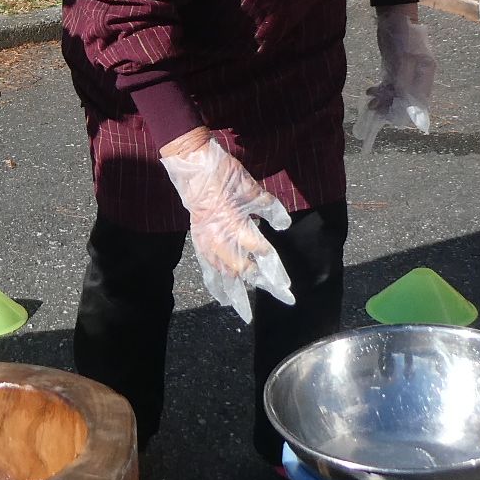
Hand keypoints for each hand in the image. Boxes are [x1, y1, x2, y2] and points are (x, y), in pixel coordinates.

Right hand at [158, 132, 295, 324]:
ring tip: (245, 311)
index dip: (275, 271)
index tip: (286, 287)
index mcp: (236, 225)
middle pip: (243, 271)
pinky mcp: (199, 241)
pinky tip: (221, 295)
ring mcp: (208, 242)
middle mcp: (221, 239)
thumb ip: (270, 209)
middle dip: (262, 285)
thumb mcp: (252, 187)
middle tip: (279, 297)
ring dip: (236, 292)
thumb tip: (283, 225)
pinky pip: (207, 269)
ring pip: (223, 274)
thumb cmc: (224, 175)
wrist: (193, 168)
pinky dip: (216, 284)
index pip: (261, 255)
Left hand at [356, 9, 436, 145]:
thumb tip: (400, 100)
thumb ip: (403, 78)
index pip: (420, 99)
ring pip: (396, 93)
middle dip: (392, 107)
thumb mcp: (403, 57)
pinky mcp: (395, 67)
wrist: (394, 15)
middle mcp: (419, 75)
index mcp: (427, 73)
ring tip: (370, 104)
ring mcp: (407, 72)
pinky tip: (370, 92)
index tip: (392, 118)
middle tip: (376, 111)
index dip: (408, 111)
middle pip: (407, 98)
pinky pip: (389, 84)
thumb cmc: (403, 34)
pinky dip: (380, 90)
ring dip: (384, 100)